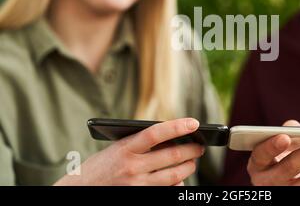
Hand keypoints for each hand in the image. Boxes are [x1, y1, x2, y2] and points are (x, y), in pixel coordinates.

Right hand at [55, 118, 204, 185]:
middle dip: (191, 150)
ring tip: (192, 162)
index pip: (155, 133)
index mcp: (125, 148)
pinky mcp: (139, 197)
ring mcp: (137, 185)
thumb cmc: (101, 167)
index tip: (194, 122)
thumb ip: (141, 145)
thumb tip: (171, 143)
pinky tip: (180, 179)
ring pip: (174, 176)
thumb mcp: (117, 149)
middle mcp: (132, 167)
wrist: (79, 192)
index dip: (177, 126)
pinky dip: (176, 184)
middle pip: (171, 156)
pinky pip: (166, 190)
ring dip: (188, 167)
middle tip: (200, 146)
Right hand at [247, 120, 299, 185]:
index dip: (272, 146)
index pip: (261, 155)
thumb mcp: (275, 146)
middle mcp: (269, 182)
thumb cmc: (279, 157)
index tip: (285, 137)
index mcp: (258, 165)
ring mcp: (288, 193)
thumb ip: (286, 131)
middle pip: (291, 167)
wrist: (280, 185)